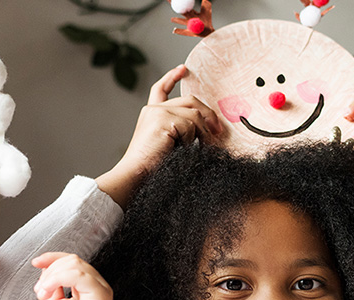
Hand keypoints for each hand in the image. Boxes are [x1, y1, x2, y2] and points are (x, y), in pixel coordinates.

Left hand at [32, 252, 112, 299]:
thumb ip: (52, 282)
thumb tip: (47, 266)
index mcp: (87, 286)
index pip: (73, 262)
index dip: (53, 257)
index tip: (36, 262)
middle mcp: (97, 285)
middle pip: (72, 261)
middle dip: (50, 271)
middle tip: (39, 291)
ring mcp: (101, 289)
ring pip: (74, 264)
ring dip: (51, 277)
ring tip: (43, 294)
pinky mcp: (100, 294)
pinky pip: (78, 274)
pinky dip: (58, 278)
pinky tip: (49, 291)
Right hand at [95, 65, 221, 206]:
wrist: (135, 176)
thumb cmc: (152, 168)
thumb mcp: (169, 144)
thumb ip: (181, 131)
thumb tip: (209, 128)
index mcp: (151, 114)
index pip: (160, 89)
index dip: (172, 77)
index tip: (183, 69)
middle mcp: (152, 110)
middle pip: (190, 101)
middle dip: (208, 114)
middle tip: (218, 131)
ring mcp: (157, 113)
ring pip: (194, 115)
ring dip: (204, 133)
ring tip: (205, 147)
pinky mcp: (162, 120)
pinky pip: (190, 126)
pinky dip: (193, 140)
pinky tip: (184, 150)